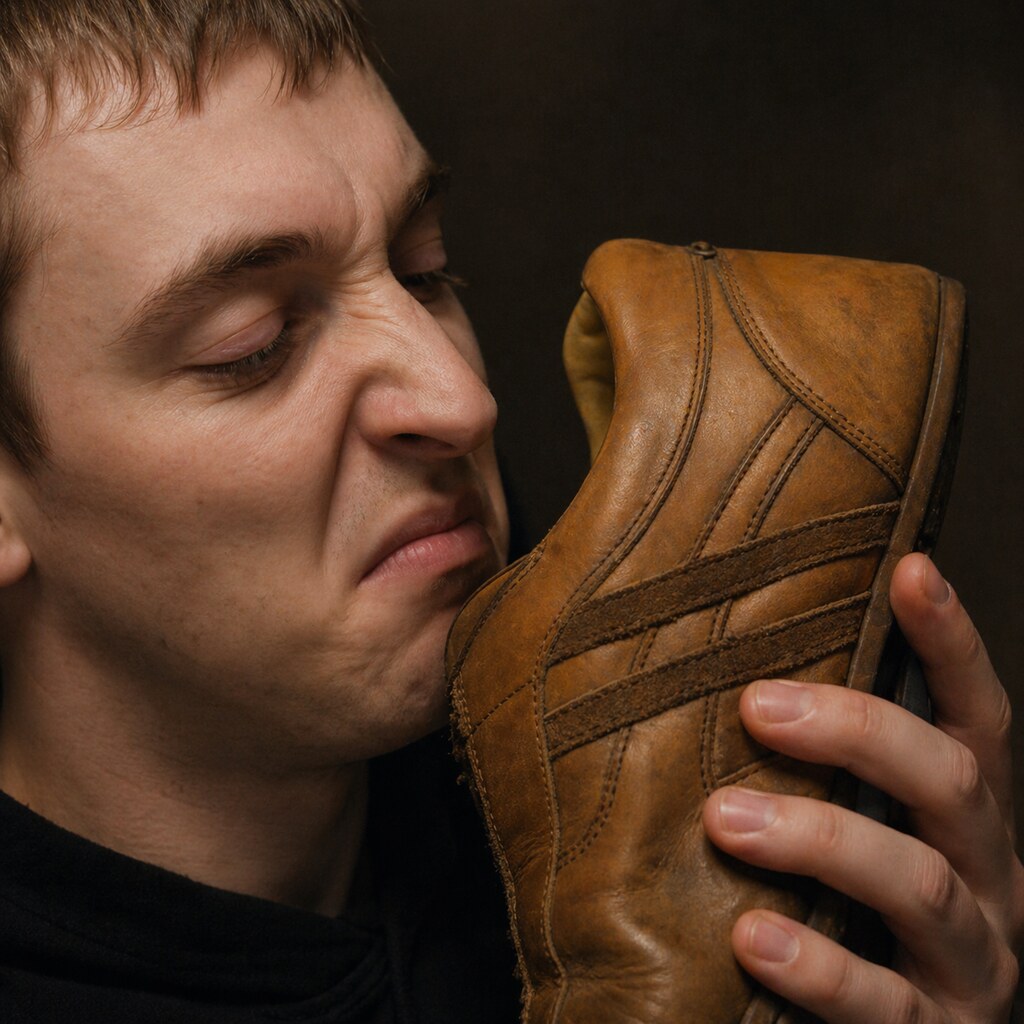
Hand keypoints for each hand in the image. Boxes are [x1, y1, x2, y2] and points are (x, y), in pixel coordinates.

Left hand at [702, 553, 1023, 1021]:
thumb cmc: (867, 913)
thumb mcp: (869, 830)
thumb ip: (829, 772)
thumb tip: (729, 679)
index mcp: (969, 819)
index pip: (974, 714)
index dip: (951, 643)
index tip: (910, 569)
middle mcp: (988, 879)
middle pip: (951, 782)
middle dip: (860, 733)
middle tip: (757, 705)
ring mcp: (972, 963)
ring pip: (919, 885)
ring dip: (819, 840)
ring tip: (724, 815)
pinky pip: (883, 1004)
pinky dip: (818, 969)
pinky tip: (752, 937)